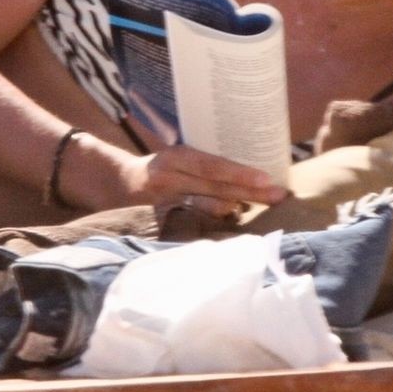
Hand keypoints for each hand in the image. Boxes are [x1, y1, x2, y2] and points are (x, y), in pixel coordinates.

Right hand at [112, 144, 285, 225]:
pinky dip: (210, 230)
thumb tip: (253, 181)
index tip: (267, 179)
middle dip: (248, 192)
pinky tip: (230, 232)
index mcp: (175, 159)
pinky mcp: (155, 223)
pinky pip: (188, 228)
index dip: (239, 173)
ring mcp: (161, 203)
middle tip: (278, 196)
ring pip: (202, 210)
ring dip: (232, 213)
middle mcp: (167, 179)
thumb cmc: (159, 172)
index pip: (211, 166)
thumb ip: (206, 170)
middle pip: (213, 187)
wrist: (113, 184)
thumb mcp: (178, 162)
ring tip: (261, 212)